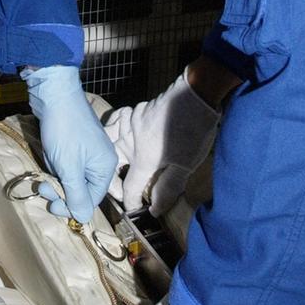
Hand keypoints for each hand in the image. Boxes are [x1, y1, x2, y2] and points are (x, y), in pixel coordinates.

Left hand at [22, 65, 116, 223]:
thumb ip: (76, 195)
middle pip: (81, 189)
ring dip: (55, 175)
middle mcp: (100, 161)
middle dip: (60, 190)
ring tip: (44, 166)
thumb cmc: (64, 131)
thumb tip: (83, 218)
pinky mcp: (76, 143)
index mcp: (104, 168)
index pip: (90, 199)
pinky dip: (56, 162)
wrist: (55, 94)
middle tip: (42, 187)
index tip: (51, 205)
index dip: (70, 206)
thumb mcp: (69, 167)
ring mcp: (88, 151)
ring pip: (71, 176)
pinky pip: (67, 162)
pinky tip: (49, 153)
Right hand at [104, 68, 219, 214]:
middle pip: (110, 163)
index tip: (134, 210)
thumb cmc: (194, 132)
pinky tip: (121, 135)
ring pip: (107, 138)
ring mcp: (131, 122)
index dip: (131, 202)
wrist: (197, 94)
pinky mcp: (136, 110)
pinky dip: (113, 130)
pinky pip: (116, 121)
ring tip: (115, 163)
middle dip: (111, 179)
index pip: (129, 187)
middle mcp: (131, 141)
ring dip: (106, 152)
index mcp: (143, 158)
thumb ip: (168, 188)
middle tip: (119, 189)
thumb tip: (154, 209)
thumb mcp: (186, 166)